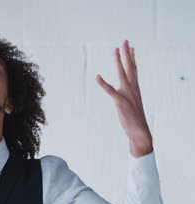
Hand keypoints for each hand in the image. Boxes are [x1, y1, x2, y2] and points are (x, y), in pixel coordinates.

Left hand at [96, 40, 152, 156]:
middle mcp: (132, 89)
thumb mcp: (130, 104)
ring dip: (118, 61)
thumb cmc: (133, 119)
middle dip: (126, 53)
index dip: (132, 58)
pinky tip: (97, 76)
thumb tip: (122, 91)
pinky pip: (111, 91)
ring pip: (122, 74)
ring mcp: (127, 94)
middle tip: (124, 40)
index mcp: (135, 88)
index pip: (134, 70)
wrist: (139, 131)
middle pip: (130, 67)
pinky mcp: (120, 102)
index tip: (131, 47)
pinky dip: (103, 83)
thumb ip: (126, 95)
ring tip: (115, 49)